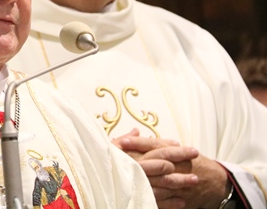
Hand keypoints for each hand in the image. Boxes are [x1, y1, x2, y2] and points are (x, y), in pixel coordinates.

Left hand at [114, 129, 229, 208]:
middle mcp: (175, 166)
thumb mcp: (177, 149)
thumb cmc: (194, 163)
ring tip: (123, 179)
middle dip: (133, 161)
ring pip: (156, 182)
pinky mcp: (180, 198)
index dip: (137, 143)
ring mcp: (178, 183)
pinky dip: (152, 198)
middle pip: (151, 163)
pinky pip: (164, 200)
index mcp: (174, 152)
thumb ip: (156, 144)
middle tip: (116, 159)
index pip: (153, 145)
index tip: (121, 140)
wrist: (218, 183)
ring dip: (140, 181)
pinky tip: (138, 196)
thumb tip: (134, 134)